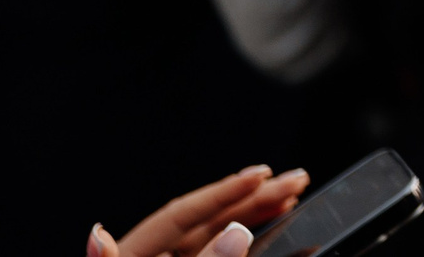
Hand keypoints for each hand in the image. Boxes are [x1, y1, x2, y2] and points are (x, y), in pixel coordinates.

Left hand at [93, 164, 307, 256]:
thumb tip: (236, 231)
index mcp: (129, 256)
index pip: (180, 213)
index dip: (222, 192)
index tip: (262, 174)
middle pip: (204, 221)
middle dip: (252, 197)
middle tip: (294, 178)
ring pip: (217, 235)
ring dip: (257, 211)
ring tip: (293, 191)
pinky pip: (222, 251)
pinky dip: (251, 234)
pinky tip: (273, 219)